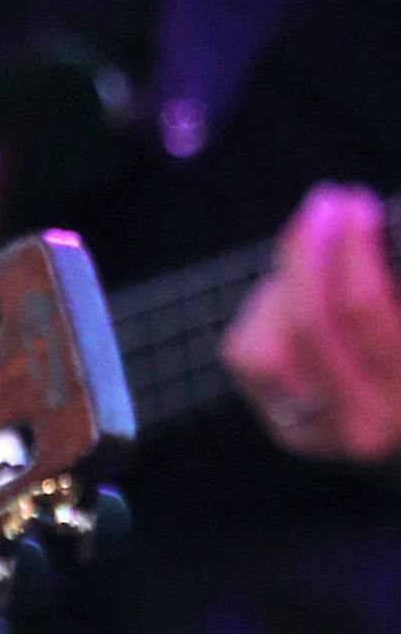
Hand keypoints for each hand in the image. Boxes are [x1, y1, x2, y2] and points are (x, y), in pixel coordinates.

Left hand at [220, 183, 400, 464]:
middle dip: (311, 252)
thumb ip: (386, 278)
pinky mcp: (279, 424)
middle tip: (324, 202)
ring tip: (313, 247)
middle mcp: (363, 426)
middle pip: (311, 323)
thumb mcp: (400, 315)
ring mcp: (315, 431)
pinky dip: (265, 310)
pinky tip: (292, 294)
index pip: (362, 310)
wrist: (400, 422)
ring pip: (271, 342)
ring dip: (286, 282)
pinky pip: (248, 353)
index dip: (354, 249)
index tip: (356, 204)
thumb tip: (355, 215)